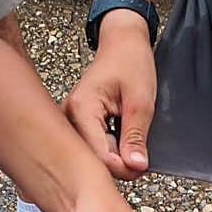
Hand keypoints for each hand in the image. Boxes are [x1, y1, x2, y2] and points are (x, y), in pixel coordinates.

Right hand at [65, 15, 156, 181]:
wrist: (123, 43)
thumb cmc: (130, 63)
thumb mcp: (141, 102)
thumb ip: (136, 136)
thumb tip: (136, 166)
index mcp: (81, 109)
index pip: (98, 156)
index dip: (123, 167)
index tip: (141, 164)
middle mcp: (69, 117)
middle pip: (93, 159)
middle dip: (119, 162)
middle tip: (139, 152)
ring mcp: (72, 121)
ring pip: (95, 155)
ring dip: (116, 154)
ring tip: (130, 136)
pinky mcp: (79, 124)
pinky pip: (95, 146)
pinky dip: (112, 146)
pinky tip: (121, 135)